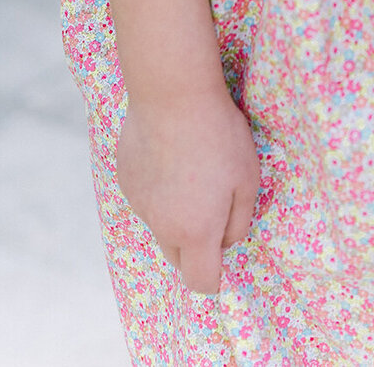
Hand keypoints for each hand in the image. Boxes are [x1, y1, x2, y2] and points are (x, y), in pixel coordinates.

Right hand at [116, 87, 260, 293]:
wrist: (172, 93)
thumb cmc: (218, 134)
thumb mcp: (248, 179)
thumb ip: (239, 222)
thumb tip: (227, 241)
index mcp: (194, 232)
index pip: (201, 282)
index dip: (215, 277)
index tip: (223, 254)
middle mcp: (161, 225)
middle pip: (178, 257)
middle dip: (195, 246)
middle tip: (213, 205)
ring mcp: (138, 202)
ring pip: (159, 225)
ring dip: (174, 213)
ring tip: (191, 170)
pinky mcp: (125, 178)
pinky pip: (145, 197)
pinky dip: (157, 188)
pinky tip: (169, 153)